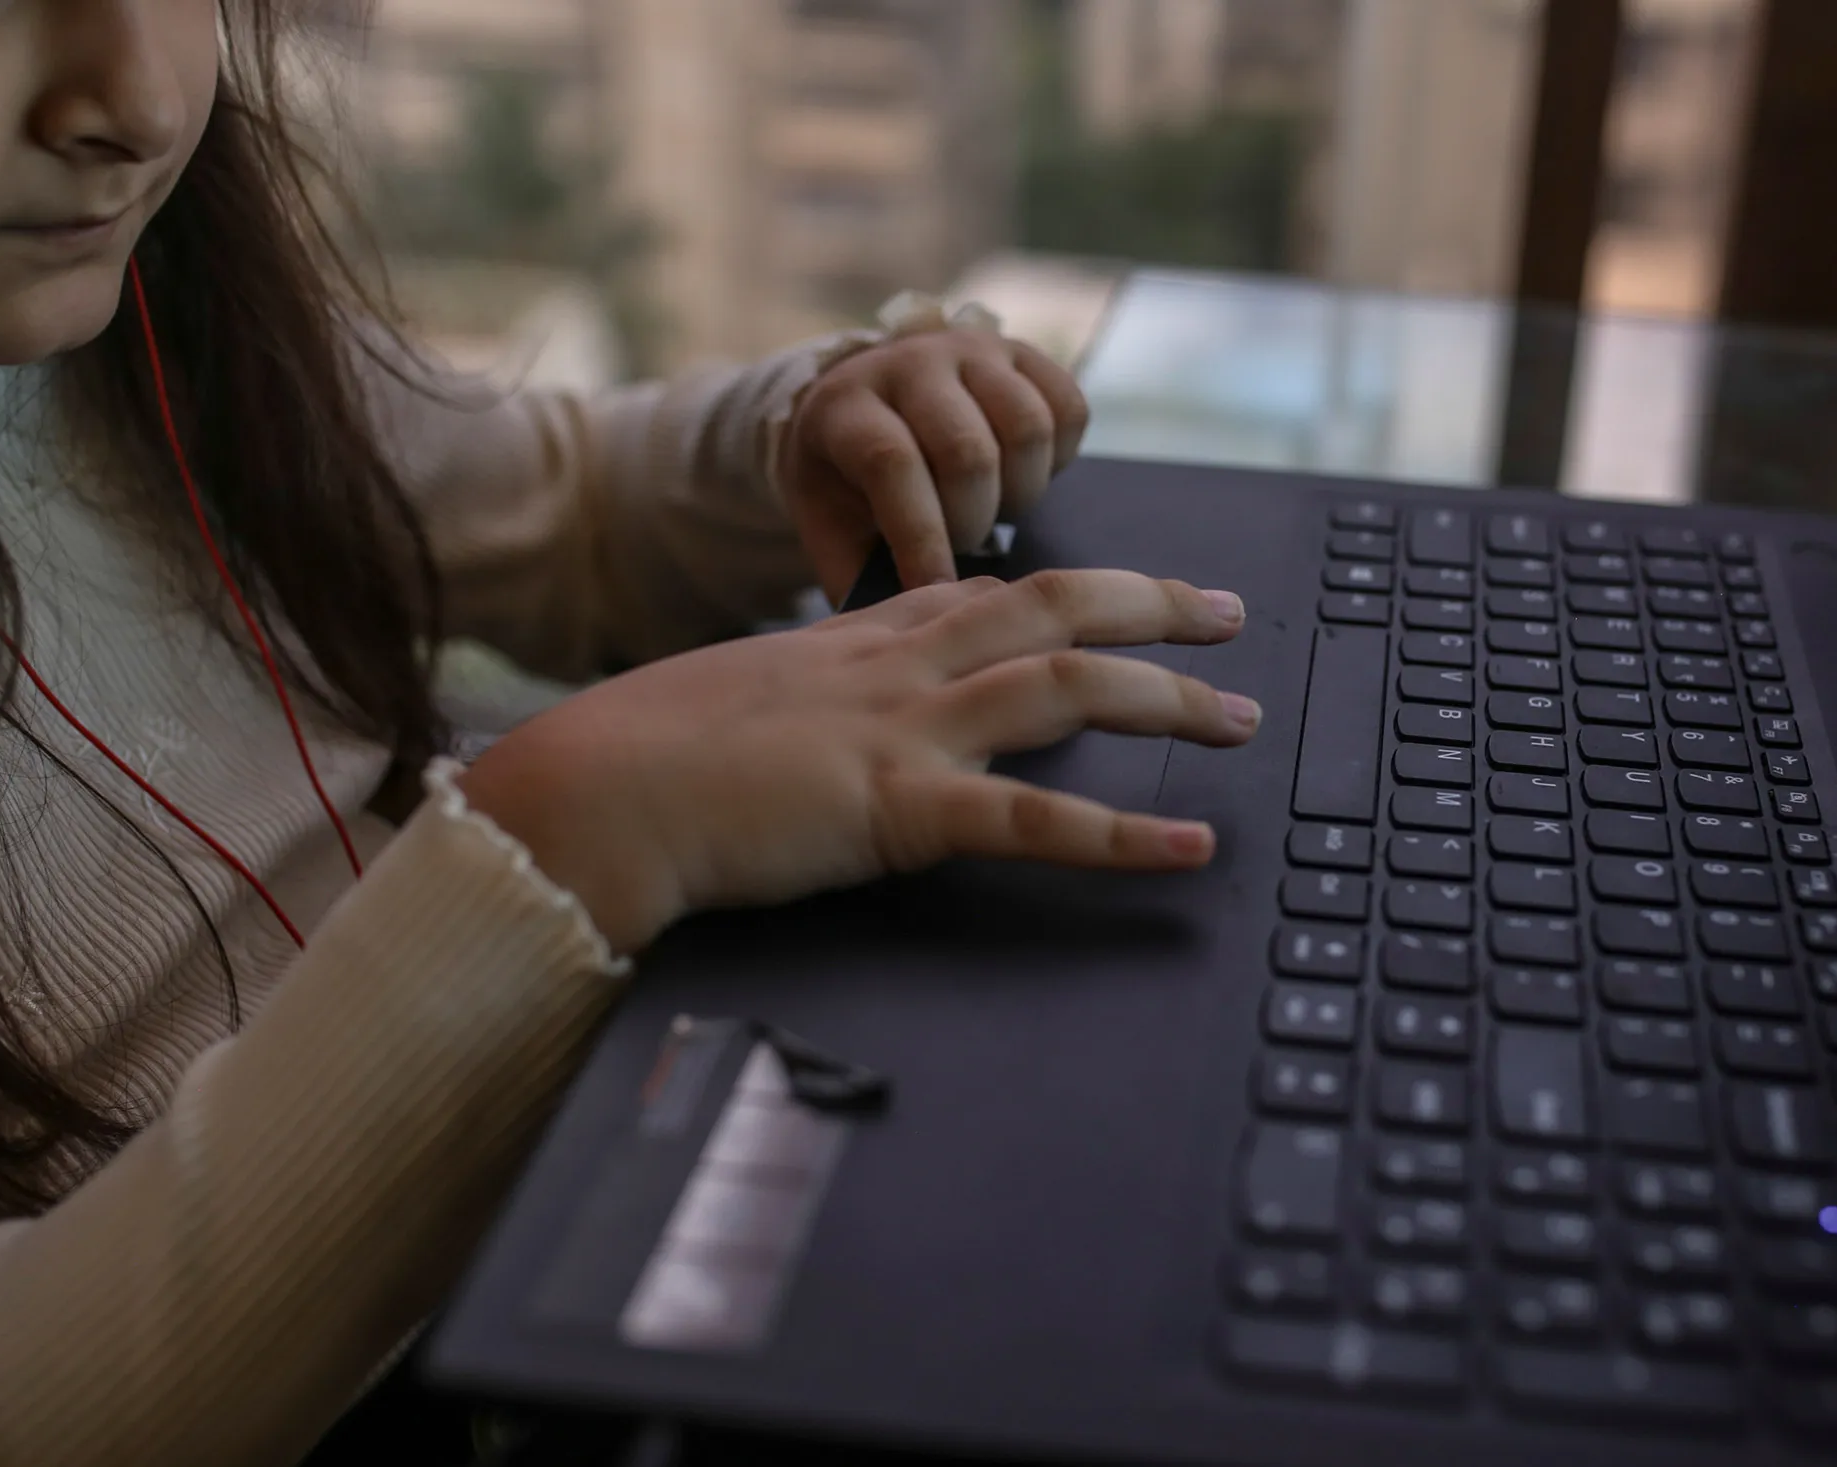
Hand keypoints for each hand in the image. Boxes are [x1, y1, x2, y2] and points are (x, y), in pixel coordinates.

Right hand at [456, 572, 1254, 954]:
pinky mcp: (896, 808)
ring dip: (1170, 700)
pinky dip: (1123, 835)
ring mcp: (904, 729)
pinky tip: (1189, 848)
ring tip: (1242, 721)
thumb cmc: (647, 755)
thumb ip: (814, 699)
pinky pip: (1034, 820)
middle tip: (1234, 619)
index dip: (1083, 587)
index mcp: (863, 638)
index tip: (1142, 593)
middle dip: (1157, 607)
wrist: (595, 787)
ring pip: (1067, 688)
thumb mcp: (747, 700)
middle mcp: (899, 665)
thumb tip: (839, 724)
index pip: (997, 590)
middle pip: (1058, 607)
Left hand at [776, 327, 1090, 600]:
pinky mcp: (1021, 352)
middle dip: (975, 521)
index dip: (922, 537)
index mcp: (847, 406)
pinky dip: (1058, 461)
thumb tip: (912, 632)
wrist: (864, 408)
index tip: (937, 591)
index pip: (893, 464)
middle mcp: (909, 362)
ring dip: (1020, 493)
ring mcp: (970, 350)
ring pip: (1028, 428)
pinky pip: (1069, 410)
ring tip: (993, 513)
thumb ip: (858, 577)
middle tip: (963, 547)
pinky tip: (1022, 480)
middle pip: (969, 451)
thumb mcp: (829, 529)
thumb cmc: (847, 488)